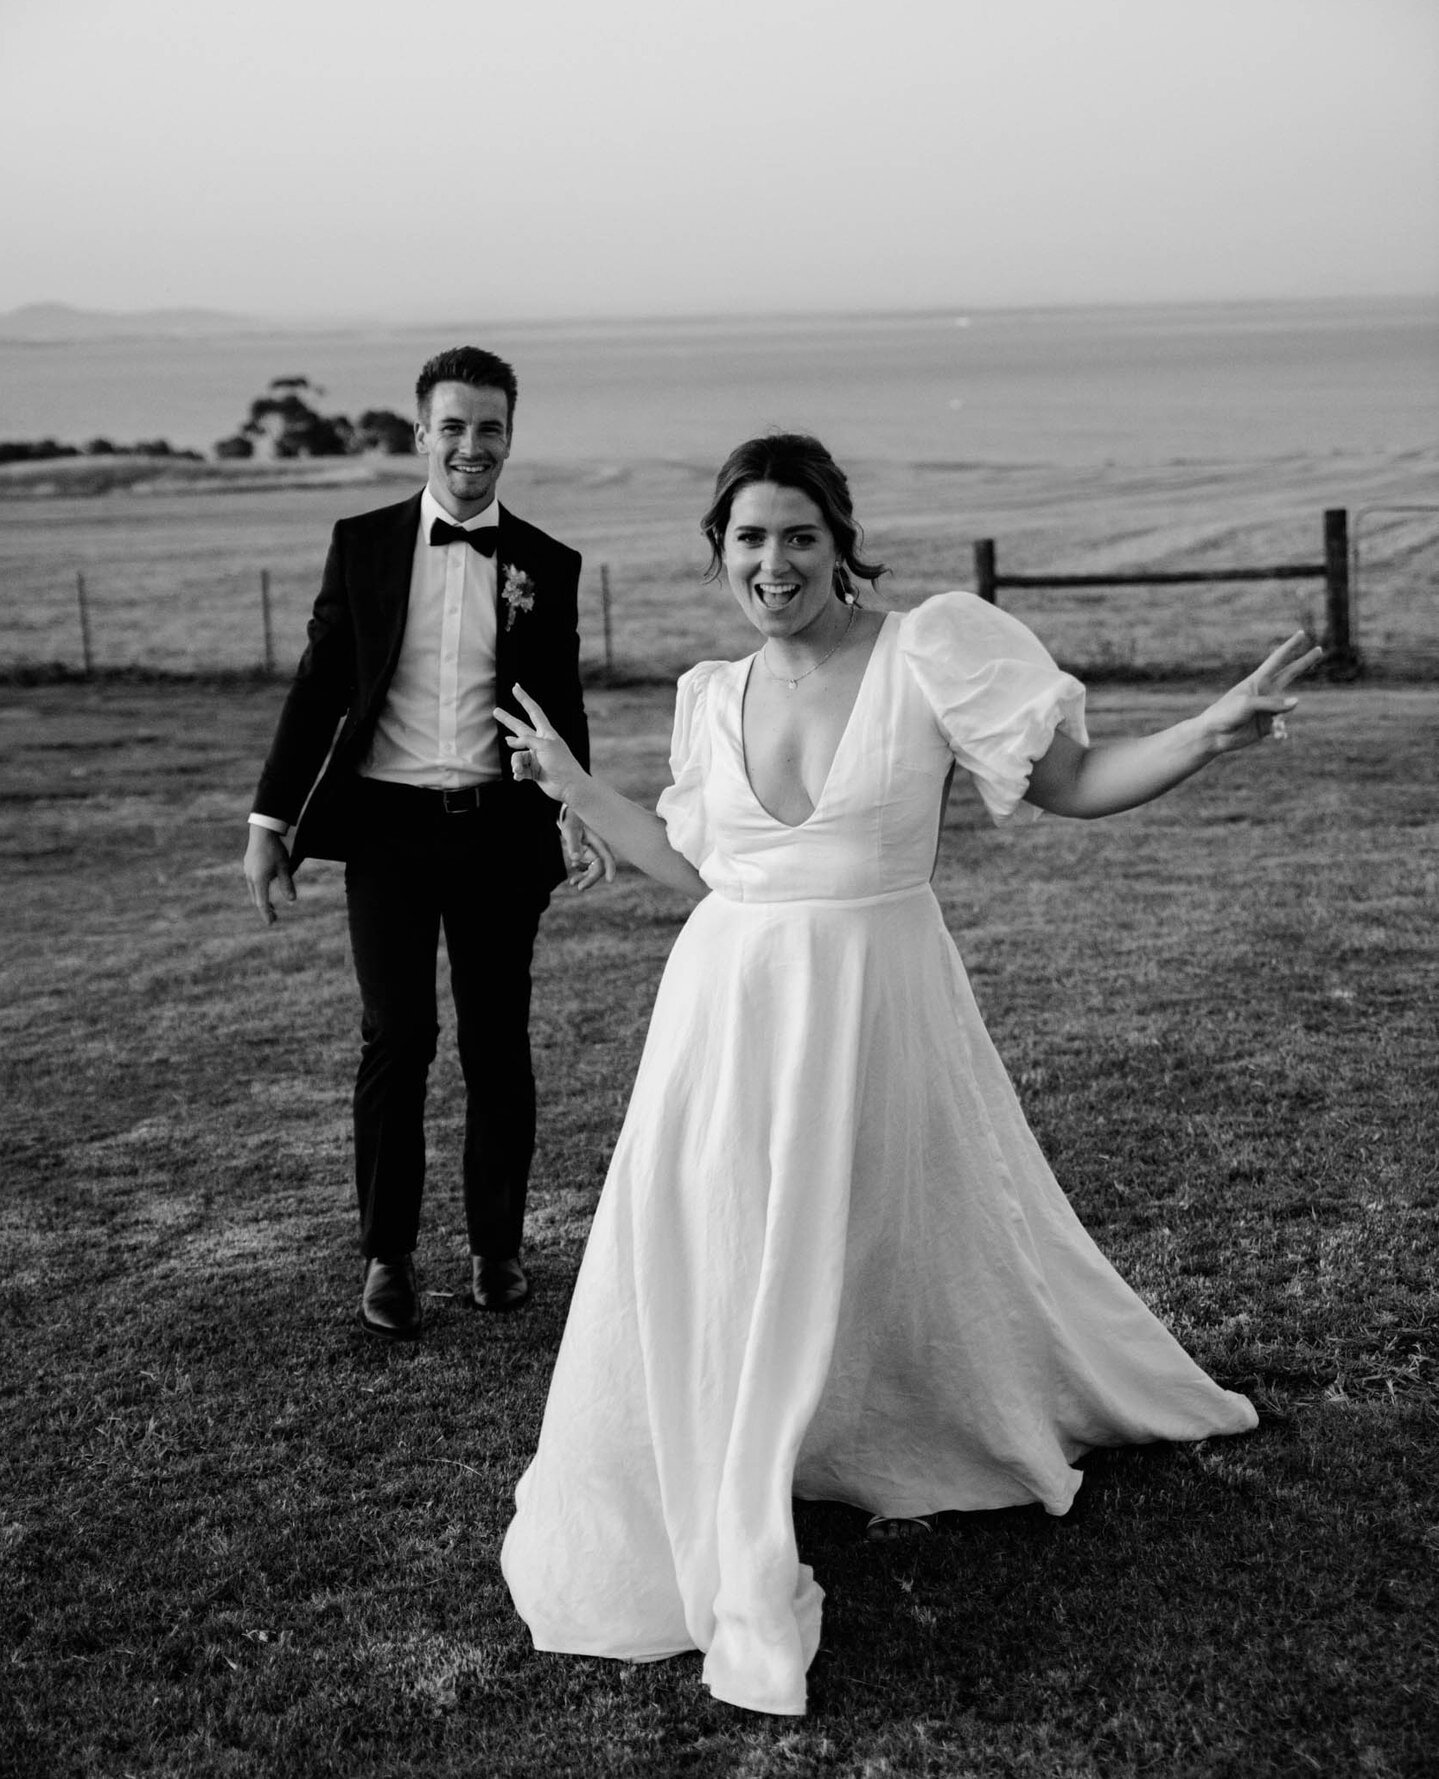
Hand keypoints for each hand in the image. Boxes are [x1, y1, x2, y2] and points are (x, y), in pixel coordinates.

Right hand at [244, 825, 295, 925]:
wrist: (262, 832)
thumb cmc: (275, 850)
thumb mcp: (285, 867)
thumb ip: (287, 884)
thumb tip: (292, 900)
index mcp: (259, 880)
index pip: (262, 903)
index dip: (267, 914)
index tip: (271, 923)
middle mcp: (251, 877)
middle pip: (256, 898)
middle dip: (264, 908)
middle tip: (273, 916)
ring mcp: (247, 871)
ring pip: (253, 890)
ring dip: (261, 898)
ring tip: (271, 906)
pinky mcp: (247, 865)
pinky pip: (252, 882)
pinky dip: (258, 889)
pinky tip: (264, 888)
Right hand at [496, 685, 585, 804]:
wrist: (569, 786)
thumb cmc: (560, 762)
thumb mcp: (544, 745)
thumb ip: (526, 740)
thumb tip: (508, 741)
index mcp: (546, 733)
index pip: (533, 711)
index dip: (524, 699)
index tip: (515, 687)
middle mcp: (539, 743)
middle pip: (519, 728)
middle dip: (508, 720)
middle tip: (495, 711)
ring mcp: (535, 757)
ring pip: (516, 755)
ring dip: (515, 762)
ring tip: (518, 770)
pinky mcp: (533, 771)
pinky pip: (519, 769)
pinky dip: (518, 772)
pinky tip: (519, 777)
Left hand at [559, 806, 616, 891]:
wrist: (571, 812)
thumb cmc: (572, 820)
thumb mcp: (570, 830)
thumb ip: (573, 844)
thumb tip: (574, 860)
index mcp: (599, 842)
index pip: (608, 858)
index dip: (610, 869)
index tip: (610, 880)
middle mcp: (600, 849)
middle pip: (600, 868)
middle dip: (591, 879)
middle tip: (580, 887)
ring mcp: (595, 851)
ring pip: (593, 869)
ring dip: (585, 877)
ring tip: (572, 882)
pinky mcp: (589, 853)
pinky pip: (588, 866)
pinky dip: (581, 871)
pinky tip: (573, 872)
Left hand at [1198, 632, 1322, 755]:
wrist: (1214, 735)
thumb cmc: (1226, 713)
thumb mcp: (1248, 704)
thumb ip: (1273, 703)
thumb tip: (1297, 702)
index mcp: (1258, 680)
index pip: (1278, 659)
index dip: (1290, 646)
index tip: (1302, 633)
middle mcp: (1266, 692)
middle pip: (1290, 673)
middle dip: (1305, 662)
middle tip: (1319, 649)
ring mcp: (1268, 708)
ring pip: (1286, 709)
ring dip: (1281, 718)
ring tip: (1274, 726)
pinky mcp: (1267, 725)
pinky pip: (1281, 727)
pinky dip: (1281, 732)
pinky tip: (1280, 737)